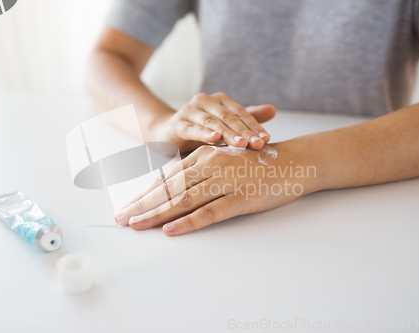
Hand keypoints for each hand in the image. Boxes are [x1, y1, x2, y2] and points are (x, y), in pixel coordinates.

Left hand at [114, 143, 318, 235]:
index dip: (145, 193)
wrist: (296, 161)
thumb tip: (176, 188)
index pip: (168, 177)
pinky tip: (171, 230)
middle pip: (169, 188)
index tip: (128, 206)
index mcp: (205, 155)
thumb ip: (202, 171)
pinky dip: (188, 222)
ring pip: (183, 200)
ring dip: (156, 214)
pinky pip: (209, 212)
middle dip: (142, 204)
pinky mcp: (240, 198)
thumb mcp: (226, 160)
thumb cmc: (259, 162)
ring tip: (136, 225)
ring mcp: (225, 182)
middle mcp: (211, 165)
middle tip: (121, 219)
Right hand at [151, 92, 275, 152]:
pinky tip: (214, 139)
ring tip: (242, 144)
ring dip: (228, 134)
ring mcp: (190, 111)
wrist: (167, 133)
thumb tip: (274, 109)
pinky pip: (192, 129)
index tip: (267, 139)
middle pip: (229, 117)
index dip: (254, 126)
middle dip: (245, 132)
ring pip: (213, 123)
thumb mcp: (225, 125)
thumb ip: (246, 118)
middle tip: (258, 144)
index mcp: (220, 100)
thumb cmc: (200, 130)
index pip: (241, 113)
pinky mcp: (177, 123)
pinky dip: (204, 133)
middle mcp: (205, 101)